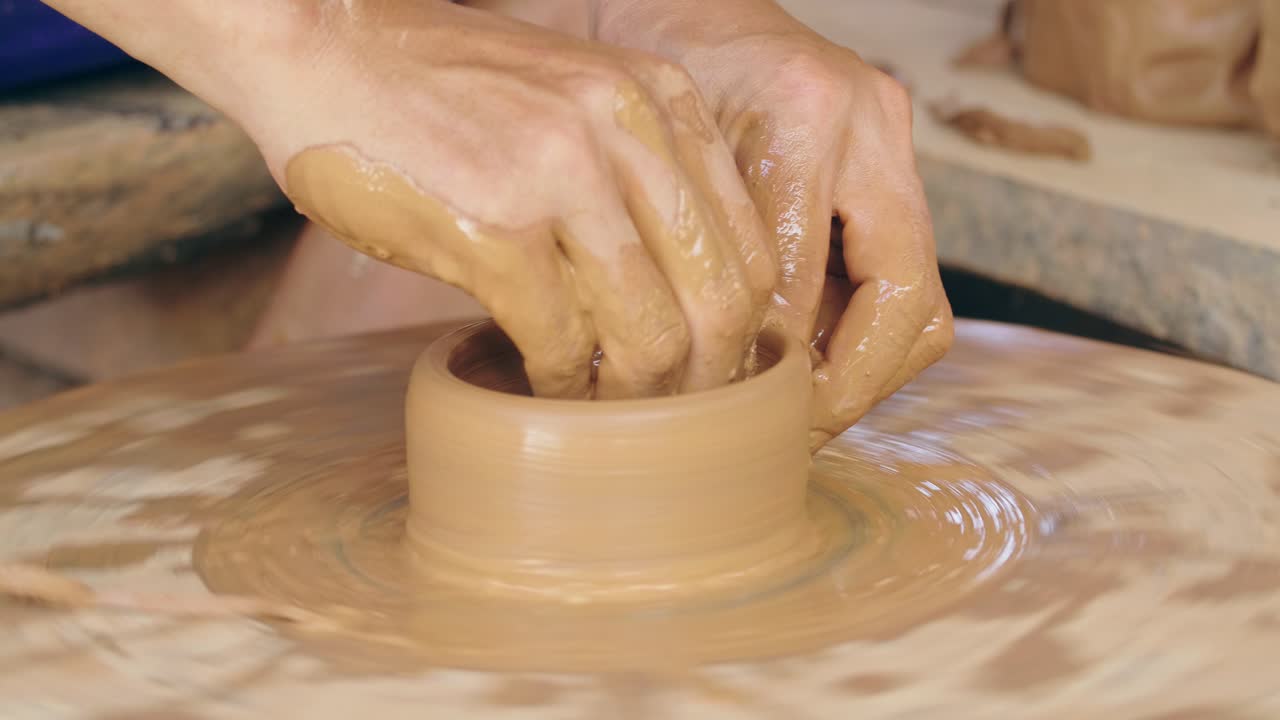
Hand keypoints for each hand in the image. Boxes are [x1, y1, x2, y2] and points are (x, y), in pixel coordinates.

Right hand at [243, 1, 774, 399]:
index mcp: (661, 99)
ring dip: (635, 398)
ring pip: (652, 332)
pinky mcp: (496, 225)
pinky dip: (560, 385)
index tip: (714, 376)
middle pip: (723, 299)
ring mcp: (564, 173)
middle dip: (707, 382)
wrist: (323, 45)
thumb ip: (633, 177)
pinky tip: (542, 389)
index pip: (752, 248)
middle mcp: (628, 127)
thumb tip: (677, 300)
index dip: (746, 337)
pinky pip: (561, 340)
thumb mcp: (571, 103)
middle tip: (676, 422)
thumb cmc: (440, 89)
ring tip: (609, 418)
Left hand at [597, 0, 953, 448]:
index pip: (804, 285)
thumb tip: (722, 378)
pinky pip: (904, 275)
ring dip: (867, 368)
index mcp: (804, 116)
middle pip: (908, 302)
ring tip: (801, 407)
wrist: (672, 1)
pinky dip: (861, 332)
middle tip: (794, 432)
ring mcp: (893, 141)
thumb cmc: (645, 66)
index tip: (741, 413)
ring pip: (923, 301)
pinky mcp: (892, 162)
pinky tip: (806, 357)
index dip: (775, 368)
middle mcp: (870, 124)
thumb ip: (701, 253)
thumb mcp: (654, 156)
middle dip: (851, 385)